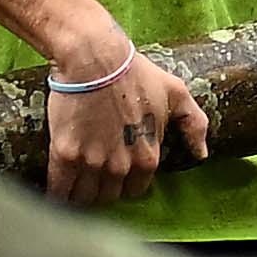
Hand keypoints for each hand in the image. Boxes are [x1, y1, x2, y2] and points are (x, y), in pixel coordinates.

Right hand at [42, 40, 213, 205]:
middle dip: (101, 190)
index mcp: (148, 156)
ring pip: (83, 198)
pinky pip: (59, 190)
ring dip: (78, 196)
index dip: (125, 183)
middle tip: (92, 177)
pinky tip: (55, 195)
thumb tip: (201, 154)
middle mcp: (122, 166)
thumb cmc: (135, 72)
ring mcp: (92, 162)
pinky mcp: (65, 155)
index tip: (115, 175)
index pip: (136, 189)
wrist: (95, 58)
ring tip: (72, 185)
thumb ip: (195, 125)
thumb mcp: (176, 93)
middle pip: (108, 197)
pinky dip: (56, 196)